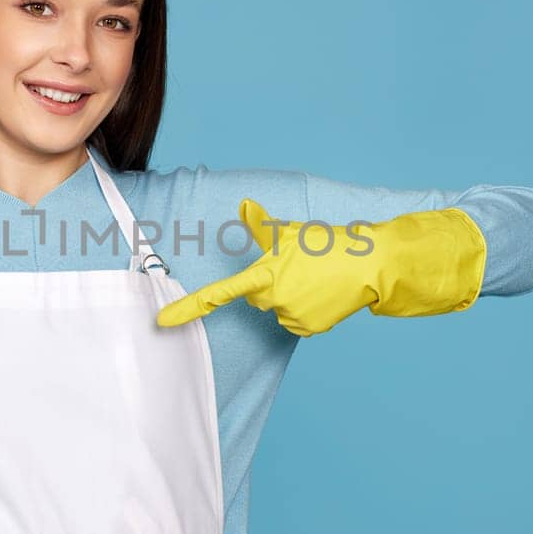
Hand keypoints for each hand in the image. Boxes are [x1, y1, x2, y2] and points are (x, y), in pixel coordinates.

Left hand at [155, 196, 485, 336]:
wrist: (369, 265)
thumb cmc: (329, 244)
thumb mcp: (293, 232)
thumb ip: (262, 225)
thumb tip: (242, 206)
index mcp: (265, 273)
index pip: (220, 292)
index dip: (189, 308)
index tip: (162, 322)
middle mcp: (273, 297)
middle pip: (256, 295)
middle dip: (269, 283)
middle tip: (298, 267)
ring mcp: (289, 315)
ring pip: (276, 308)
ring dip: (288, 296)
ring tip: (314, 279)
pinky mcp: (306, 328)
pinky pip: (294, 320)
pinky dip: (304, 309)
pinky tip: (322, 294)